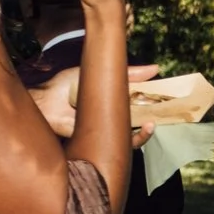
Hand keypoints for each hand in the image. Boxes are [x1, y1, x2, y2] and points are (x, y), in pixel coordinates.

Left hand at [32, 63, 159, 136]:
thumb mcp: (100, 73)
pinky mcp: (104, 140)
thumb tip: (156, 68)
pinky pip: (125, 145)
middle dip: (154, 116)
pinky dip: (137, 140)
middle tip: (166, 111)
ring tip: (153, 123)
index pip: (138, 101)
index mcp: (112, 99)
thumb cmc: (66, 85)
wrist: (47, 101)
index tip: (165, 95)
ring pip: (134, 133)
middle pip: (139, 118)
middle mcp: (112, 114)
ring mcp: (108, 128)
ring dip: (146, 130)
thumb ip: (127, 72)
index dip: (153, 100)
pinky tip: (144, 130)